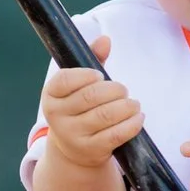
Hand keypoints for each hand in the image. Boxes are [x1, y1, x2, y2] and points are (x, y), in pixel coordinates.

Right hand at [38, 35, 144, 168]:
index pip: (65, 79)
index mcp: (51, 95)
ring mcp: (72, 135)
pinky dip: (131, 124)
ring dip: (126, 107)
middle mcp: (57, 116)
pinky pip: (114, 135)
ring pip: (105, 116)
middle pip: (90, 96)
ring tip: (134, 104)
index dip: (86, 75)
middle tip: (123, 90)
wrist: (74, 150)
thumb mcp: (79, 86)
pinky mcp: (90, 150)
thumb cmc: (79, 108)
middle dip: (114, 90)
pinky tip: (138, 118)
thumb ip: (92, 60)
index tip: (100, 76)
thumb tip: (105, 40)